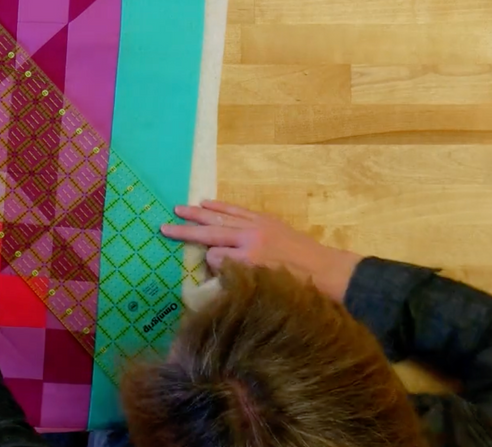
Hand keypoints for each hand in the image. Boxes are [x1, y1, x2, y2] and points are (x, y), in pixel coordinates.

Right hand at [160, 200, 361, 303]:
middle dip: (186, 230)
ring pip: (222, 216)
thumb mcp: (265, 287)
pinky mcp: (265, 220)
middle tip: (163, 226)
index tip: (196, 265)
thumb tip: (213, 261)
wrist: (328, 272)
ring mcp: (258, 226)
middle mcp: (250, 238)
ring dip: (199, 213)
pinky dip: (220, 206)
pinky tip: (207, 203)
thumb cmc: (297, 288)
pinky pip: (237, 210)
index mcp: (249, 258)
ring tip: (180, 209)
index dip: (202, 258)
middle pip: (211, 231)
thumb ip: (236, 273)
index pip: (213, 254)